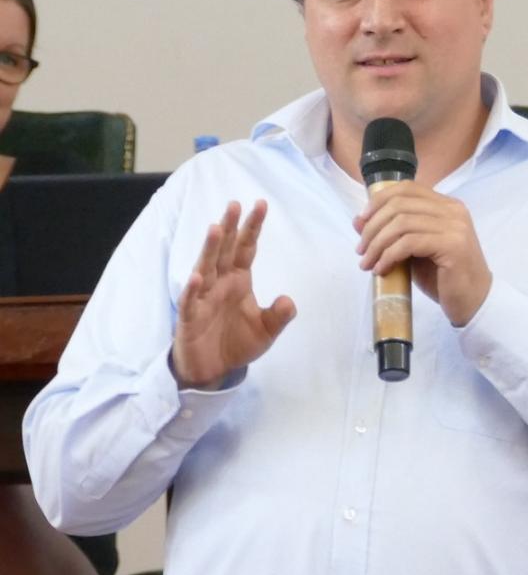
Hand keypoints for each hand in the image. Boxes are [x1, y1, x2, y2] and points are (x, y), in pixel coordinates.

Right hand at [172, 201, 295, 387]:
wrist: (213, 370)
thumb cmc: (237, 343)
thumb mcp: (265, 331)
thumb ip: (278, 316)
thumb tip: (289, 300)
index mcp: (238, 280)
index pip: (246, 248)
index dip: (253, 228)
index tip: (261, 204)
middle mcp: (220, 283)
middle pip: (225, 251)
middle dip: (230, 228)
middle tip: (235, 204)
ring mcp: (203, 297)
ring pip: (206, 267)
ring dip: (211, 249)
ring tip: (216, 228)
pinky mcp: (190, 317)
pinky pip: (190, 301)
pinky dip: (191, 289)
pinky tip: (196, 276)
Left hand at [353, 183, 491, 326]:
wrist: (473, 302)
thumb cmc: (444, 278)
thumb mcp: (412, 252)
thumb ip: (392, 234)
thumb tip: (358, 221)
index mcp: (446, 206)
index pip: (407, 188)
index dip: (378, 201)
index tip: (361, 222)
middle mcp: (453, 210)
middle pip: (400, 204)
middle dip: (373, 226)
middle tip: (361, 250)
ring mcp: (455, 226)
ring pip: (401, 223)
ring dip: (377, 244)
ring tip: (367, 263)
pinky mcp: (453, 246)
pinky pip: (410, 242)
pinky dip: (389, 255)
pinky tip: (382, 269)